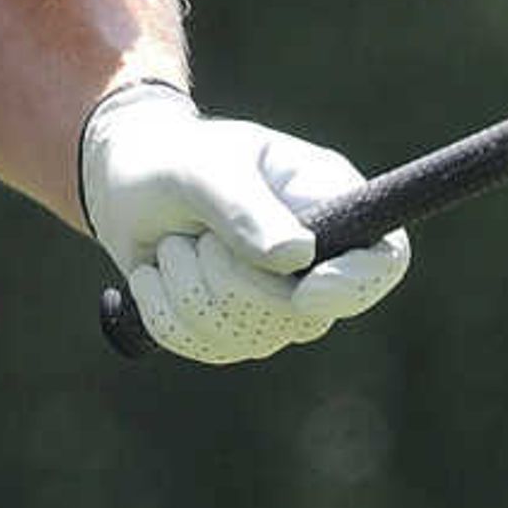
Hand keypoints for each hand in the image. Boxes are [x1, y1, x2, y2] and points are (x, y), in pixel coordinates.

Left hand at [77, 81, 409, 363]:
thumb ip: (243, 207)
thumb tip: (295, 258)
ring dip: (191, 293)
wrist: (122, 182)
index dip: (356, 286)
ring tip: (172, 247)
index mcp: (326, 199)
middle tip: (195, 239)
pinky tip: (157, 275)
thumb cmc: (172, 158)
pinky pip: (209, 349)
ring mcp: (277, 298)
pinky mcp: (236, 328)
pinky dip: (168, 313)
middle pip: (308, 315)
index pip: (385, 258)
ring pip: (254, 338)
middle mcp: (314, 256)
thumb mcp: (202, 169)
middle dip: (234, 284)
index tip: (305, 290)